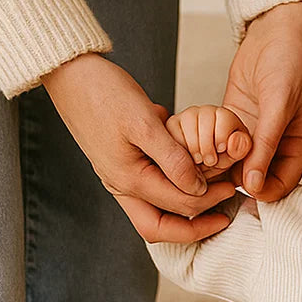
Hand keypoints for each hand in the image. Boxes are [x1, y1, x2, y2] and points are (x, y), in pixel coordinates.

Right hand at [42, 53, 235, 241]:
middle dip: (196, 226)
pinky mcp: (122, 169)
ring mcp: (120, 180)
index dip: (209, 201)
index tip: (231, 187)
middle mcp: (122, 187)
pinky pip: (152, 195)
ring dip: (185, 214)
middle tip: (226, 211)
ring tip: (214, 201)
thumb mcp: (145, 122)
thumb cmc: (104, 91)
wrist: (70, 72)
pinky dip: (174, 195)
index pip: (178, 205)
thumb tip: (198, 188)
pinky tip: (194, 183)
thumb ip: (173, 158)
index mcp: (127, 180)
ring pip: (156, 215)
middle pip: (161, 229)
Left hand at [222, 0, 301, 201]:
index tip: (241, 188)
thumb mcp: (278, 106)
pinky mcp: (239, 122)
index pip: (281, 185)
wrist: (276, 29)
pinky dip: (214, 144)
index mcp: (299, 148)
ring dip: (223, 163)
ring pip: (238, 162)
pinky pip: (224, 142)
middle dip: (238, 178)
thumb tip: (254, 185)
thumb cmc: (289, 62)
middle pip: (257, 178)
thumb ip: (266, 147)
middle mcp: (279, 146)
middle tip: (219, 172)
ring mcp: (258, 135)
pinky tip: (204, 141)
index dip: (262, 191)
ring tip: (209, 156)